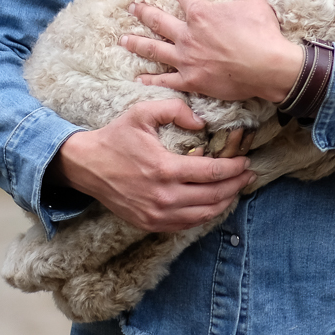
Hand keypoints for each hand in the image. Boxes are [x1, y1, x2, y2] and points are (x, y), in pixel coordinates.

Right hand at [50, 99, 256, 231]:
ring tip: (236, 188)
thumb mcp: (143, 112)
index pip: (212, 173)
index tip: (245, 161)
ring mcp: (156, 214)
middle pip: (213, 196)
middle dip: (236, 185)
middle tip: (248, 174)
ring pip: (203, 215)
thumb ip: (176, 109)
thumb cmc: (116, 137)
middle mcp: (163, 197)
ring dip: (225, 202)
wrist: (86, 166)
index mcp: (164, 169)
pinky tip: (214, 203)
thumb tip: (202, 122)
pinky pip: (186, 224)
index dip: (234, 168)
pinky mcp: (149, 224)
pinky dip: (205, 215)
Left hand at [122, 0, 303, 103]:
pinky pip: (166, 79)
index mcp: (201, 14)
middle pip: (159, 21)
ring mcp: (186, 59)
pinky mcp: (191, 80)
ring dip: (137, 43)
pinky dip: (152, 79)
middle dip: (144, 12)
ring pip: (154, 49)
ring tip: (122, 40)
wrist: (268, 67)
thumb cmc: (261, 32)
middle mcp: (188, 35)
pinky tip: (140, 78)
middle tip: (131, 8)